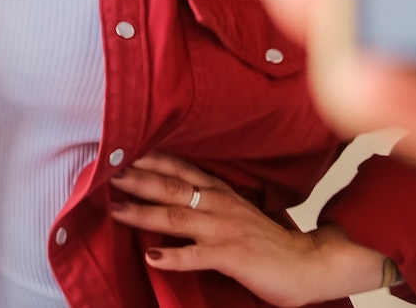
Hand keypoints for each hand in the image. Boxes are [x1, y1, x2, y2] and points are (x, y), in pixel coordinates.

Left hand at [110, 153, 386, 305]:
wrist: (308, 265)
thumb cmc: (269, 243)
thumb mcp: (237, 213)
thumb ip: (209, 202)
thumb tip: (174, 196)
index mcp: (221, 194)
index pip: (180, 170)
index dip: (150, 160)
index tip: (122, 152)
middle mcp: (220, 206)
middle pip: (171, 188)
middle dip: (137, 179)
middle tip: (107, 172)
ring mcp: (225, 230)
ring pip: (176, 218)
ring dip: (143, 213)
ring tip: (115, 210)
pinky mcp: (232, 256)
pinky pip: (197, 256)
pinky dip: (173, 257)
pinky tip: (152, 257)